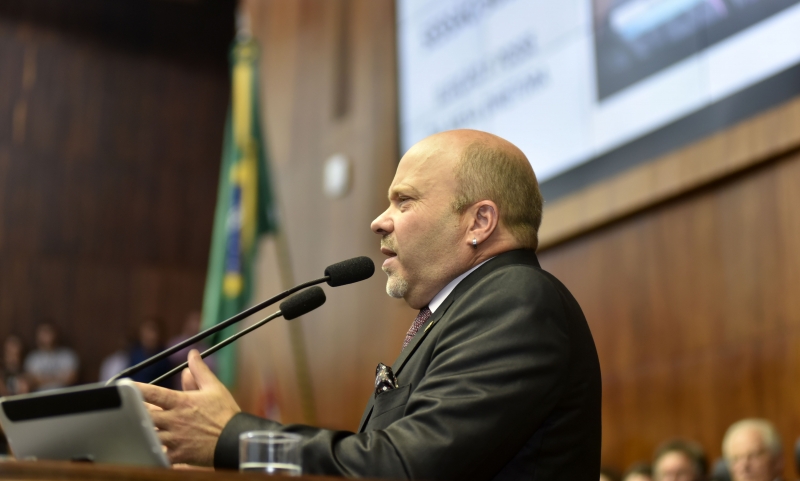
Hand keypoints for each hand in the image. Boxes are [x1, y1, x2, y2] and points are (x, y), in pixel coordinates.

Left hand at [137, 349, 240, 465]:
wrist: (235, 440)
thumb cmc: (225, 413)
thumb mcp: (214, 387)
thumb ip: (200, 370)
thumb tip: (192, 354)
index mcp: (181, 402)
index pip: (153, 393)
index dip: (135, 389)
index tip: (122, 386)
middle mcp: (174, 420)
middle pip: (143, 416)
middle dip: (133, 413)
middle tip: (126, 410)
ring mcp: (174, 439)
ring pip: (147, 435)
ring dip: (140, 431)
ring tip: (131, 429)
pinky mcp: (177, 455)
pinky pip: (157, 456)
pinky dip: (149, 453)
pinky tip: (143, 450)